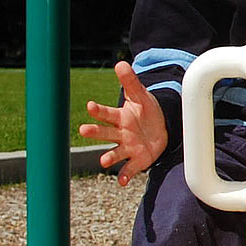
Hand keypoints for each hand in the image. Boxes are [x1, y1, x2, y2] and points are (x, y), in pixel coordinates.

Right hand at [79, 61, 167, 186]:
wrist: (162, 128)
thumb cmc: (147, 111)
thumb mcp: (141, 96)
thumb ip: (131, 82)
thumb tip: (121, 63)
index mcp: (120, 117)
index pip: (107, 113)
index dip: (98, 111)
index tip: (90, 106)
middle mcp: (120, 133)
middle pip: (106, 133)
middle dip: (95, 132)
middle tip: (83, 130)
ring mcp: (128, 148)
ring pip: (115, 152)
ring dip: (109, 157)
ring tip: (103, 162)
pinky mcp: (138, 160)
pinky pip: (129, 168)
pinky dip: (125, 175)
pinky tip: (121, 182)